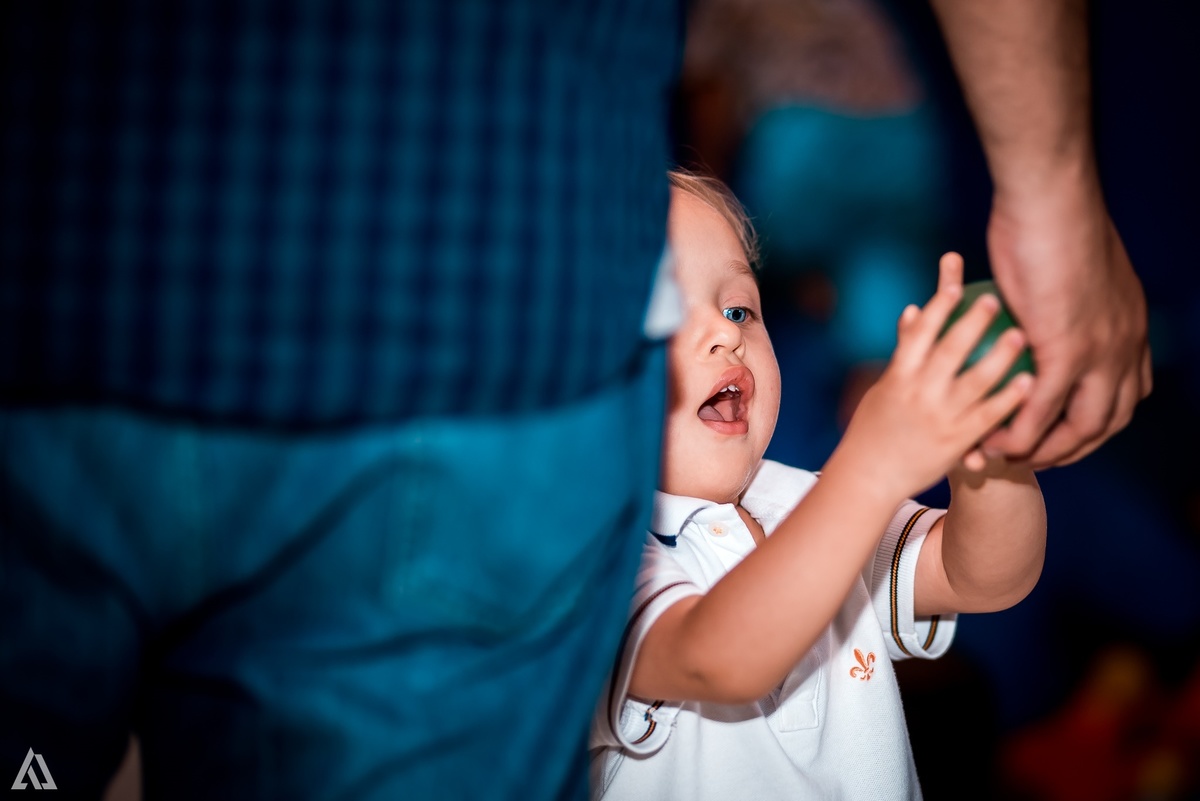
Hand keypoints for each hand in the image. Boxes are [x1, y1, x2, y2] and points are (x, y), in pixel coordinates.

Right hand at [836, 253, 1032, 499]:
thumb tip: (915, 309)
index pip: (918, 333)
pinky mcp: (955, 442)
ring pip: (975, 381)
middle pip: (950, 350)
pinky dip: (1008, 399)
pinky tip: (1028, 383)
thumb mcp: (885, 386)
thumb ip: (904, 350)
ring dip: (999, 356)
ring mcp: (938, 417)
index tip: (954, 282)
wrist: (869, 476)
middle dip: (972, 321)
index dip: (937, 306)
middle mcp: (918, 393)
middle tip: (996, 298)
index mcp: (897, 376)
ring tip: (1021, 335)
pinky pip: (988, 416)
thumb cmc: (874, 427)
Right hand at [981, 185, 1151, 467]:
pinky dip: (1020, 435)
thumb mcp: (1077, 266)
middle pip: (1110, 420)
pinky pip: (1042, 410)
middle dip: (1075, 448)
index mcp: (1131, 325)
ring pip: (1080, 426)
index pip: (1128, 393)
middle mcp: (1125, 345)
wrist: (1049, 199)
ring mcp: (1099, 351)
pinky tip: (995, 444)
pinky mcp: (1065, 350)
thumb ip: (1070, 297)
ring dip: (1046, 451)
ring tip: (1010, 457)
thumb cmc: (1052, 218)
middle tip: (1036, 457)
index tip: (1062, 432)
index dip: (1097, 422)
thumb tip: (1048, 304)